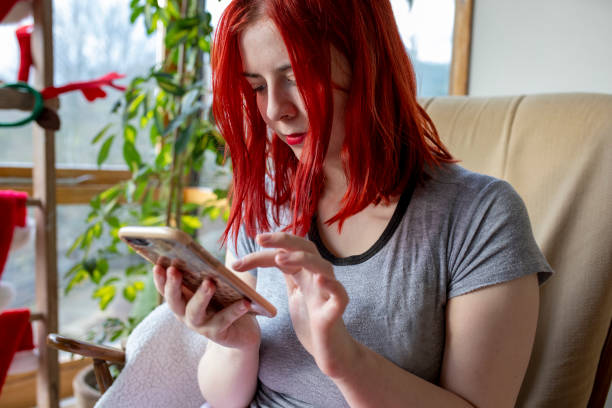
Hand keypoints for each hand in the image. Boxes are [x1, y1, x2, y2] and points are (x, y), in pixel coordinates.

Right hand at [153, 265, 260, 349]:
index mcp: (182, 300)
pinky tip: (245, 301)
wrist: (241, 332)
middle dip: (173, 285)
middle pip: (174, 300)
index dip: (159, 277)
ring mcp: (201, 326)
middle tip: (174, 269)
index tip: (158, 264)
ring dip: (201, 296)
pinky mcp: (218, 334)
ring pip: (195, 312)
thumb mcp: (212, 287)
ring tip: (210, 282)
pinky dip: (235, 310)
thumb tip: (201, 254)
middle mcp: (186, 314)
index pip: (165, 288)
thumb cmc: (225, 302)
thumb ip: (204, 273)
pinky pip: (224, 321)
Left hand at [231, 232, 357, 377]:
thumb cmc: (312, 321)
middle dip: (283, 240)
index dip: (266, 249)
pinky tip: (320, 280)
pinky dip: (331, 285)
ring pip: (322, 266)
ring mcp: (328, 292)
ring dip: (301, 259)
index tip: (242, 254)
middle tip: (259, 239)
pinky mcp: (336, 310)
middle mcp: (318, 277)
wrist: (329, 350)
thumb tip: (270, 255)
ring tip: (279, 259)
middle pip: (305, 248)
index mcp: (305, 273)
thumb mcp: (295, 293)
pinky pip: (339, 294)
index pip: (286, 252)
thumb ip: (288, 273)